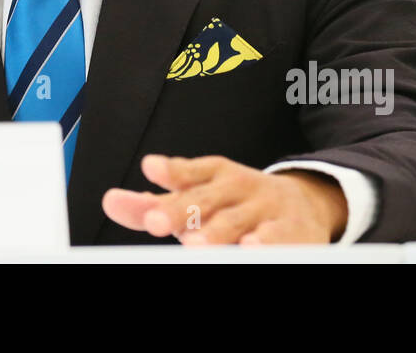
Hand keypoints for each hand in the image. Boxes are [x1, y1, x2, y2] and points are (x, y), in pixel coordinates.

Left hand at [101, 154, 348, 245]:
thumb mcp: (198, 198)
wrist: (303, 205)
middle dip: (180, 211)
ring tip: (195, 245)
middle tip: (156, 222)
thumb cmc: (234, 205)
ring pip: (237, 221)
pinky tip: (251, 248)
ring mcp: (263, 209)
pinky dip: (264, 243)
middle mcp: (237, 188)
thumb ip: (155, 204)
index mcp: (214, 176)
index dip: (171, 171)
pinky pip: (275, 238)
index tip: (150, 167)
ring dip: (216, 232)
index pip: (190, 172)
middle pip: (206, 199)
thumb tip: (111, 201)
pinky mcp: (289, 232)